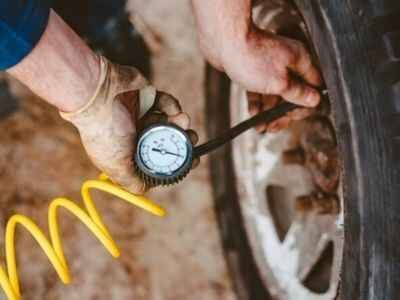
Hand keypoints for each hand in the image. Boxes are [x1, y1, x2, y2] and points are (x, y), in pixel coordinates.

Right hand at [61, 56, 197, 193]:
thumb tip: (144, 190)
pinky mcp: (146, 96)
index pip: (156, 161)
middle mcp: (135, 134)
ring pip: (169, 122)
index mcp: (128, 152)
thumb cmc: (105, 132)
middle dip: (183, 141)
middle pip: (166, 141)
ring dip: (180, 124)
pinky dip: (172, 106)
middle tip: (192, 139)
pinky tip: (173, 110)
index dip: (175, 162)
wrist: (99, 94)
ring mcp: (141, 114)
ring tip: (184, 122)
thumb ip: (131, 181)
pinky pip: (166, 103)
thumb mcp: (116, 166)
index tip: (192, 161)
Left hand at [222, 28, 320, 131]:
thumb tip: (315, 100)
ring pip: (274, 94)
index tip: (291, 117)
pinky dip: (257, 102)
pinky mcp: (254, 69)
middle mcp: (288, 62)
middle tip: (272, 128)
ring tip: (260, 128)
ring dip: (268, 112)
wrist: (223, 41)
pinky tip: (253, 114)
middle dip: (283, 114)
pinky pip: (260, 89)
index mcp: (301, 61)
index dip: (304, 106)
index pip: (312, 88)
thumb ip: (298, 93)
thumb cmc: (251, 58)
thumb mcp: (279, 83)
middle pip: (292, 94)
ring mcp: (270, 66)